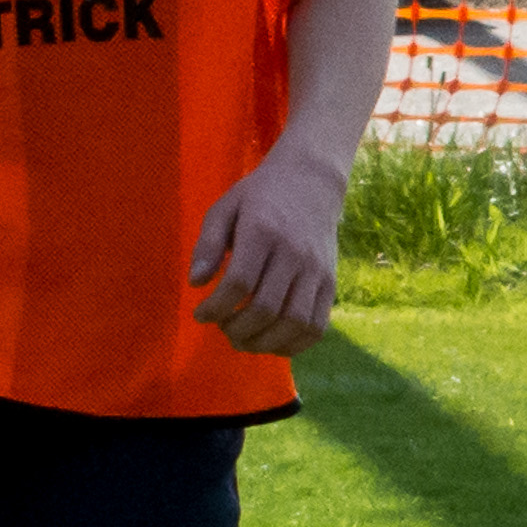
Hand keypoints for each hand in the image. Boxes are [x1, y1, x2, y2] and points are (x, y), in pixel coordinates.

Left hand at [190, 150, 348, 355]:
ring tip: (244, 340)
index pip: (240, 282)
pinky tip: (273, 343)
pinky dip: (295, 344)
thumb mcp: (225, 208)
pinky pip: (318, 326)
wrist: (312, 182)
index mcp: (263, 232)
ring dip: (265, 343)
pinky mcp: (331, 283)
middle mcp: (294, 253)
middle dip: (237, 329)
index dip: (216, 307)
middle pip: (266, 308)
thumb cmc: (260, 197)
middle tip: (222, 328)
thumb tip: (195, 283)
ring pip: (295, 323)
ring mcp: (317, 271)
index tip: (200, 314)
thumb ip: (207, 244)